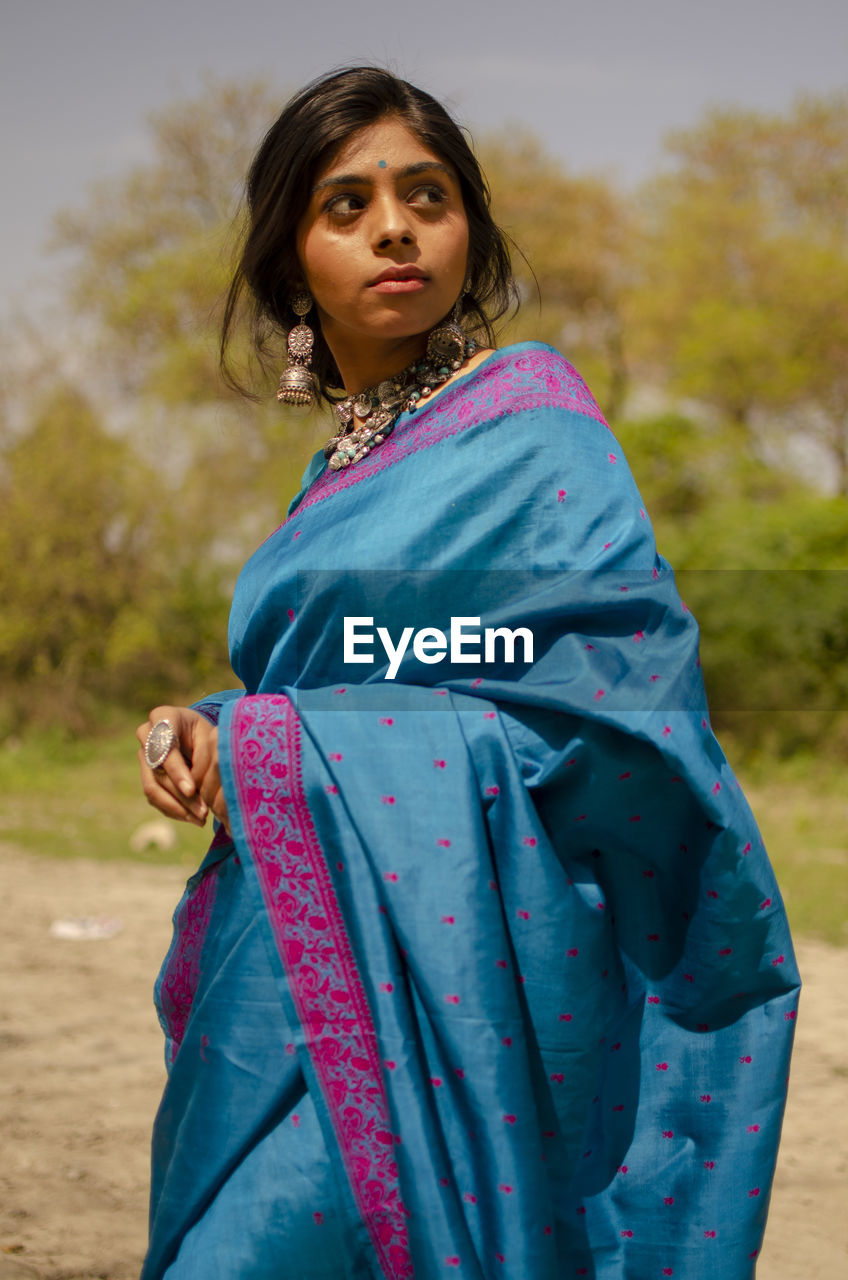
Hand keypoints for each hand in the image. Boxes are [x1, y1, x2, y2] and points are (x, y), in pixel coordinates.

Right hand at [136, 706, 228, 833]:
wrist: (198, 732)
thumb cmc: (207, 732)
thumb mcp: (211, 737)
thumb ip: (203, 756)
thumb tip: (194, 788)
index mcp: (163, 716)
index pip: (165, 746)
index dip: (176, 770)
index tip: (191, 789)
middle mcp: (146, 734)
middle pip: (158, 771)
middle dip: (181, 795)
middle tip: (203, 812)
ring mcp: (143, 755)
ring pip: (152, 787)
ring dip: (177, 807)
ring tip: (200, 819)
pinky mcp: (146, 773)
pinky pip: (154, 797)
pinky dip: (173, 810)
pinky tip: (192, 818)